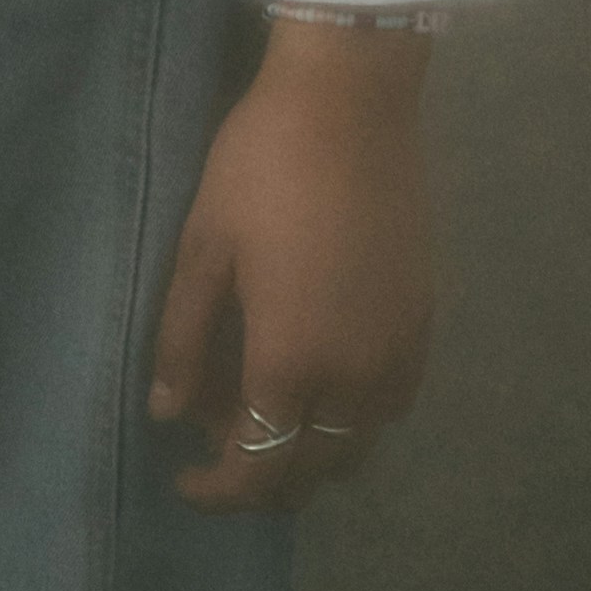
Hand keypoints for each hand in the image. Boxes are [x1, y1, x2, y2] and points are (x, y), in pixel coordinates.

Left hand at [146, 17, 438, 512]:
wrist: (350, 100)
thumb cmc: (263, 163)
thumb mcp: (204, 245)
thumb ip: (183, 338)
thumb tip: (167, 413)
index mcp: (291, 360)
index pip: (257, 467)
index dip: (220, 491)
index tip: (186, 482)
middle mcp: (353, 376)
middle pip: (311, 471)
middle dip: (262, 478)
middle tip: (220, 447)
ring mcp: (397, 352)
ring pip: (358, 447)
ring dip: (312, 453)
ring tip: (270, 414)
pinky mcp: (423, 322)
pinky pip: (392, 405)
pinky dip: (356, 418)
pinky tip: (324, 379)